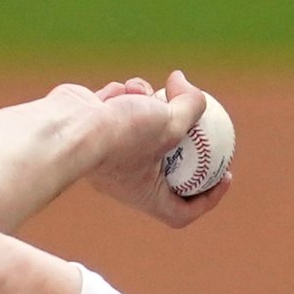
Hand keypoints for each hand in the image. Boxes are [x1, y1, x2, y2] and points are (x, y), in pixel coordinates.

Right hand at [66, 71, 229, 227]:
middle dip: (183, 135)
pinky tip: (121, 89)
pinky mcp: (96, 127)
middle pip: (167, 162)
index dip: (209, 196)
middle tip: (197, 115)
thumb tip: (184, 83)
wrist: (68, 126)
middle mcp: (127, 177)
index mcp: (146, 194)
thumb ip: (191, 105)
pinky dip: (126, 95)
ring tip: (146, 93)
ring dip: (151, 102)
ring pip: (144, 124)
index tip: (224, 173)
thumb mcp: (170, 123)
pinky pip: (120, 108)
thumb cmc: (120, 136)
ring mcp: (110, 151)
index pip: (182, 210)